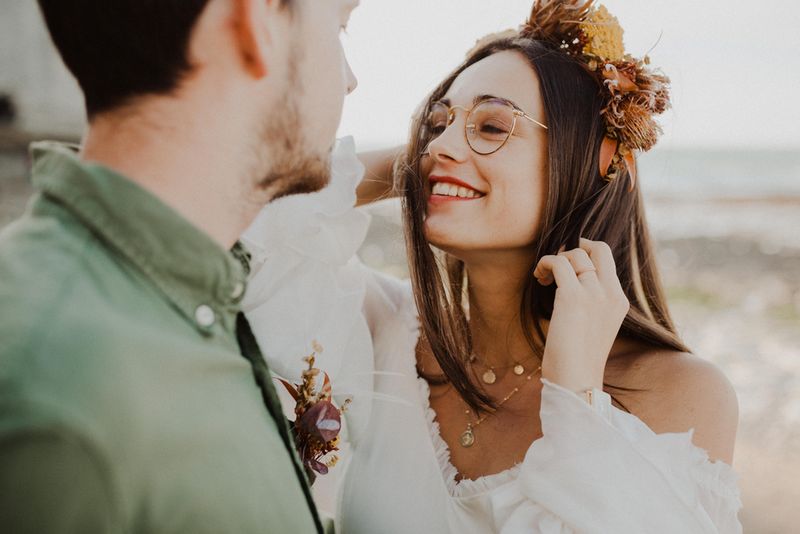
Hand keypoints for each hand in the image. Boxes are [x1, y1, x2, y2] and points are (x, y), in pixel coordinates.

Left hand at [533, 238, 629, 392]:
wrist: (576, 381)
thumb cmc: (578, 359)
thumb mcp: (594, 327)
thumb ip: (592, 304)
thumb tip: (571, 283)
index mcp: (618, 301)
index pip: (608, 260)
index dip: (586, 253)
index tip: (568, 263)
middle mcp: (610, 294)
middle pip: (599, 248)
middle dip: (575, 246)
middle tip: (557, 260)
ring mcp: (594, 294)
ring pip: (575, 255)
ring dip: (555, 259)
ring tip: (543, 276)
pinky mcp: (573, 298)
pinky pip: (558, 263)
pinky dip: (544, 263)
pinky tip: (539, 277)